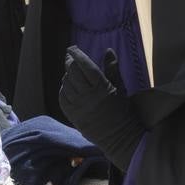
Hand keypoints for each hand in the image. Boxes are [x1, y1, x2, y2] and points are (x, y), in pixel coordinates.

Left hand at [59, 46, 144, 170]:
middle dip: (70, 62)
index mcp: (101, 87)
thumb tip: (108, 50)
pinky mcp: (72, 115)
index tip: (71, 48)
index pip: (85, 65)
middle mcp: (88, 96)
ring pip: (66, 84)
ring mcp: (79, 106)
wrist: (118, 136)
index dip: (77, 54)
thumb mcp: (120, 87)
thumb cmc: (121, 109)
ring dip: (66, 75)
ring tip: (70, 72)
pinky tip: (67, 86)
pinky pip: (62, 97)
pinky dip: (63, 89)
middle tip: (70, 58)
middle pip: (72, 73)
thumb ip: (112, 68)